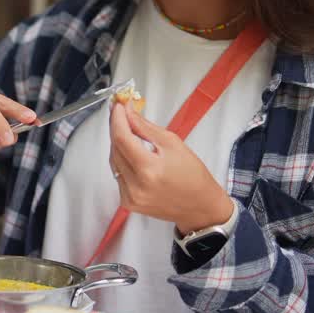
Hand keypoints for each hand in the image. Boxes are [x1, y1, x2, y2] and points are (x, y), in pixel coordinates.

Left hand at [109, 102, 233, 234]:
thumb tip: (128, 112)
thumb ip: (145, 127)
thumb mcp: (173, 143)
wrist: (199, 206)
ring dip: (118, 144)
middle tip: (122, 114)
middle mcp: (136, 186)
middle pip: (115, 148)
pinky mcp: (128, 202)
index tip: (118, 105)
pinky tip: (132, 154)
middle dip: (117, 128)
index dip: (117, 119)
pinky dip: (122, 160)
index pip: (122, 138)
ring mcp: (130, 196)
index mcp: (149, 169)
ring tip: (129, 132)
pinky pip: (118, 174)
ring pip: (114, 161)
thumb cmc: (192, 175)